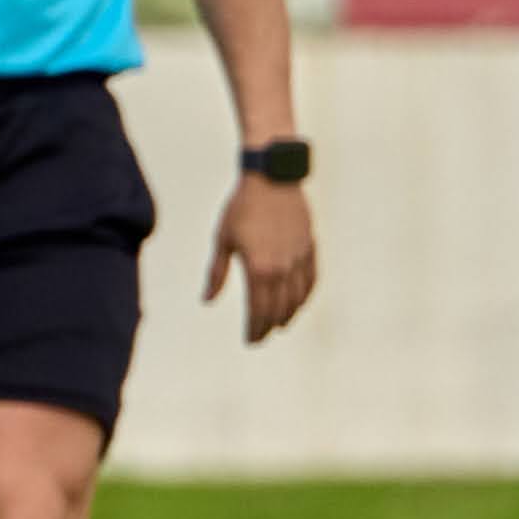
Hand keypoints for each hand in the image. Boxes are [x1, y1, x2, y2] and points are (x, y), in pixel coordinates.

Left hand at [206, 178, 317, 342]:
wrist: (272, 178)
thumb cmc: (241, 207)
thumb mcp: (222, 240)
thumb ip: (217, 273)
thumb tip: (207, 299)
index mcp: (258, 268)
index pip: (258, 309)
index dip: (254, 328)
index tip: (250, 340)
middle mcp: (282, 268)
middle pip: (279, 308)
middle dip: (269, 326)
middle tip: (261, 336)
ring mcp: (299, 258)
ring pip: (298, 297)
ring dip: (289, 314)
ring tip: (280, 323)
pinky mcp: (309, 247)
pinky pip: (311, 279)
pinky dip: (305, 294)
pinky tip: (299, 300)